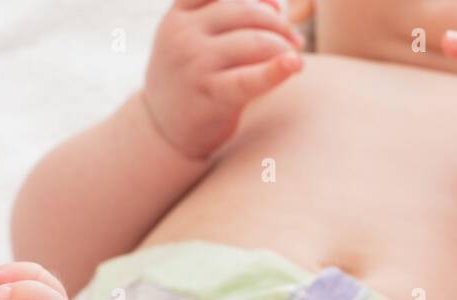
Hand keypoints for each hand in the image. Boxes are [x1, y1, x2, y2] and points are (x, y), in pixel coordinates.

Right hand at [144, 0, 303, 159]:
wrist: (161, 130)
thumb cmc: (190, 77)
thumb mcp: (193, 38)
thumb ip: (227, 17)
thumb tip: (277, 5)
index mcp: (180, 14)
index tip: (277, 7)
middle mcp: (184, 34)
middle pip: (246, 11)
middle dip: (279, 23)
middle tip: (295, 40)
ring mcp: (196, 64)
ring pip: (254, 41)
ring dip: (283, 47)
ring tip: (295, 59)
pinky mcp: (211, 95)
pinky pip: (250, 78)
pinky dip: (276, 70)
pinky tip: (294, 65)